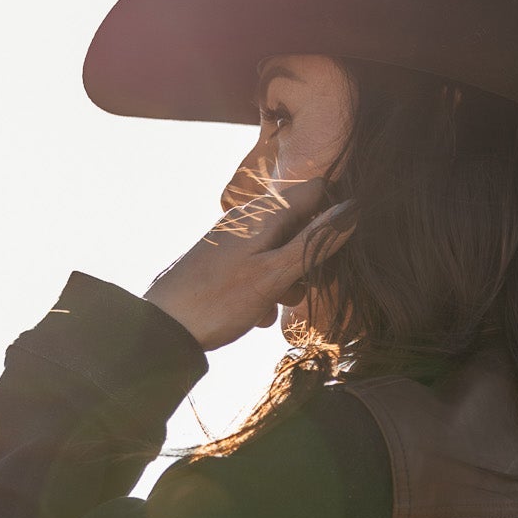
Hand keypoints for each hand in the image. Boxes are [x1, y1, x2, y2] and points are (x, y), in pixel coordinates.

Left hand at [143, 175, 352, 350]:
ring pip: (283, 251)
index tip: (339, 250)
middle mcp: (251, 218)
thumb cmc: (219, 300)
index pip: (317, 190)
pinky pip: (261, 268)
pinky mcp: (227, 261)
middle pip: (302, 224)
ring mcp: (237, 240)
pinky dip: (267, 289)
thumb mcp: (274, 274)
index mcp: (265, 213)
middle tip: (305, 287)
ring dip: (290, 279)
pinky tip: (257, 313)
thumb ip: (314, 243)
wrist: (164, 327)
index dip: (335, 214)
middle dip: (312, 256)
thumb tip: (353, 210)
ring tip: (276, 305)